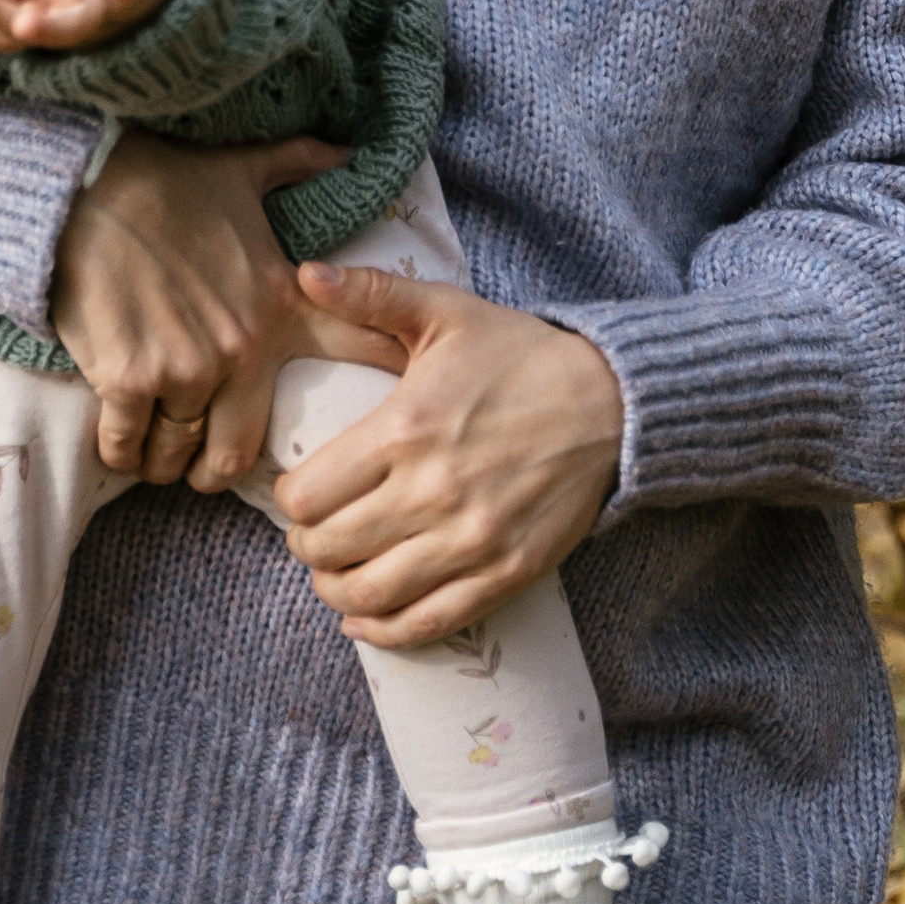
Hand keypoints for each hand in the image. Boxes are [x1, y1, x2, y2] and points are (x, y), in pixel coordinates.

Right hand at [48, 128, 402, 486]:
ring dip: (164, 461)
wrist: (85, 186)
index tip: (400, 411)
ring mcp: (185, 367)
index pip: (350, 345)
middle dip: (218, 469)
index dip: (380, 373)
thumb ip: (298, 162)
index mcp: (279, 302)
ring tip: (153, 453)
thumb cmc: (163, 181)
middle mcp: (241, 346)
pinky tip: (117, 442)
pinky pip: (127, 445)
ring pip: (179, 454)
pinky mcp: (128, 379)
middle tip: (201, 467)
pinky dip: (121, 451)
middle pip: (241, 450)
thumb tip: (345, 147)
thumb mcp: (242, 168)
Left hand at [274, 264, 624, 650]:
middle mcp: (432, 493)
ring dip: (335, 591)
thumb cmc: (520, 355)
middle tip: (312, 533)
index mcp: (405, 429)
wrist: (613, 402)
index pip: (308, 496)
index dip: (290, 499)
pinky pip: (425, 623)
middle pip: (328, 550)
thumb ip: (370, 294)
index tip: (300, 492)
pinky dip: (383, 631)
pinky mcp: (506, 574)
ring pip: (368, 596)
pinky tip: (365, 617)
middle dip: (306, 546)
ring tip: (334, 572)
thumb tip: (303, 272)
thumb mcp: (445, 312)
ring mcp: (470, 541)